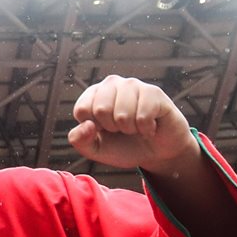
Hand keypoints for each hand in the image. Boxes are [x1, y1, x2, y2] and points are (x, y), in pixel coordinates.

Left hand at [68, 75, 197, 173]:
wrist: (157, 152)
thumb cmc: (124, 146)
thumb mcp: (96, 149)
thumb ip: (79, 140)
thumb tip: (87, 125)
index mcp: (94, 94)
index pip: (82, 110)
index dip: (94, 128)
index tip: (104, 130)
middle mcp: (112, 84)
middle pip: (101, 110)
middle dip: (113, 128)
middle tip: (123, 129)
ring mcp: (133, 85)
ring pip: (122, 114)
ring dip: (130, 129)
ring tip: (136, 127)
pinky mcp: (154, 92)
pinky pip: (143, 117)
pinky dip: (146, 129)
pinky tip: (150, 126)